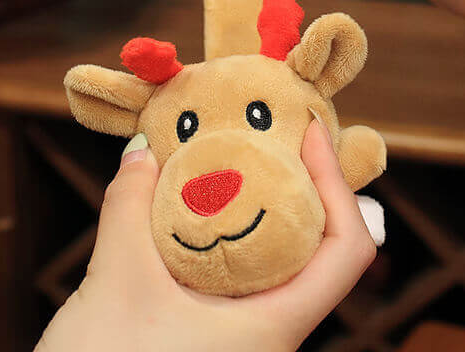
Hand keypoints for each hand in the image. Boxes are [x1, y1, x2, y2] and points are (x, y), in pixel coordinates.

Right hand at [34, 120, 375, 351]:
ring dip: (265, 208)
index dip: (341, 185)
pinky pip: (243, 275)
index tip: (308, 135)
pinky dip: (231, 233)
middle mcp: (274, 334)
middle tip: (276, 134)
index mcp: (276, 327)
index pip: (348, 250)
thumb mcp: (116, 284)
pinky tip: (198, 209)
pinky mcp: (217, 337)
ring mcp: (247, 339)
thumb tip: (140, 152)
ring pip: (279, 261)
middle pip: (320, 247)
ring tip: (238, 160)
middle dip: (304, 185)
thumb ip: (128, 208)